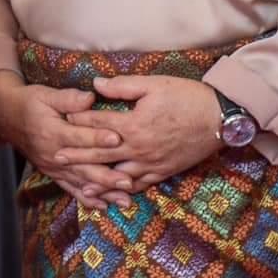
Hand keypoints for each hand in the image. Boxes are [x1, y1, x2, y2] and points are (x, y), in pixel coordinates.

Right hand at [0, 73, 131, 210]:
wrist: (5, 116)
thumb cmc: (29, 102)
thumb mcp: (45, 94)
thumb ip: (68, 98)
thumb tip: (90, 97)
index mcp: (52, 131)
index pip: (78, 136)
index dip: (97, 137)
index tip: (118, 139)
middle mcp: (52, 153)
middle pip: (83, 166)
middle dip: (107, 176)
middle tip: (128, 182)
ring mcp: (52, 166)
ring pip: (80, 181)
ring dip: (103, 192)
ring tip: (125, 201)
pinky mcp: (52, 173)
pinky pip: (70, 188)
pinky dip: (87, 199)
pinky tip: (104, 206)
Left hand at [63, 76, 223, 188]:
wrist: (221, 118)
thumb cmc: (187, 97)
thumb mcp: (154, 85)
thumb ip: (122, 85)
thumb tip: (95, 84)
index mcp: (133, 124)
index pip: (98, 123)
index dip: (78, 120)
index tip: (61, 119)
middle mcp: (139, 148)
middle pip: (101, 153)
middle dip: (77, 155)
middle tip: (55, 157)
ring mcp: (152, 163)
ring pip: (118, 175)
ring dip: (97, 180)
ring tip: (79, 185)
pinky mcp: (164, 171)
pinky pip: (140, 184)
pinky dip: (124, 189)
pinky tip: (113, 193)